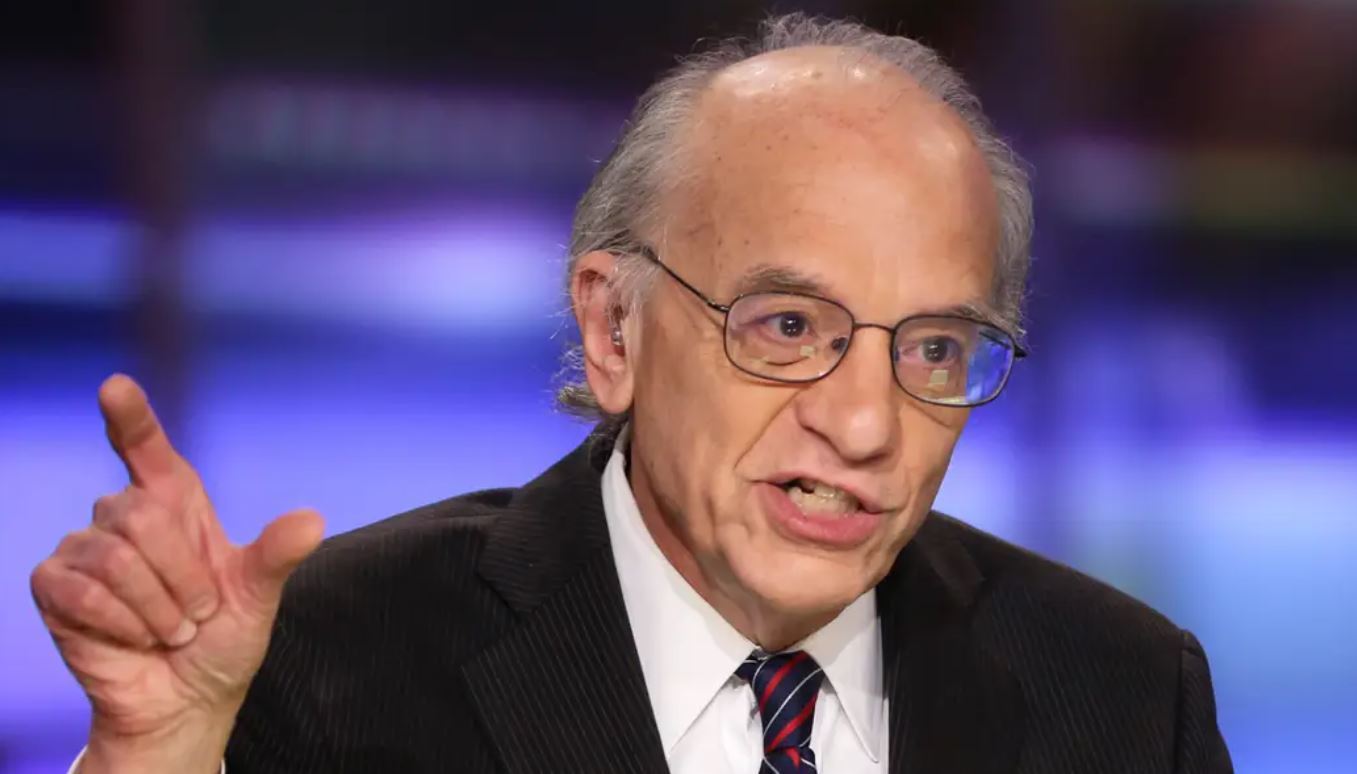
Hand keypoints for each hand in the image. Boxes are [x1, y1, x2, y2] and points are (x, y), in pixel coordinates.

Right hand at [30, 374, 323, 770]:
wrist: (187, 700)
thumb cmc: (221, 639)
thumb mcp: (258, 597)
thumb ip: (276, 555)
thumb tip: (312, 520)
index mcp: (176, 504)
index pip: (147, 449)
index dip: (132, 417)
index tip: (116, 387)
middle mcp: (126, 516)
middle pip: (141, 515)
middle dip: (182, 577)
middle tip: (198, 615)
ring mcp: (84, 549)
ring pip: (115, 556)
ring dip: (157, 608)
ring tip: (172, 631)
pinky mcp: (54, 586)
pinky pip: (81, 590)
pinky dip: (121, 623)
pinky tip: (136, 639)